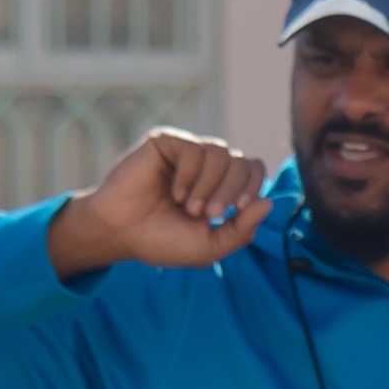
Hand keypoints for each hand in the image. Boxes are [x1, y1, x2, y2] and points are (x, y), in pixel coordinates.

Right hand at [41, 131, 265, 276]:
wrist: (119, 233)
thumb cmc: (160, 240)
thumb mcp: (209, 246)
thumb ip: (241, 230)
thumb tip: (269, 202)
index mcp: (220, 186)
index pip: (253, 170)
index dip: (252, 187)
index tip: (236, 210)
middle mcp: (207, 166)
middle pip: (242, 162)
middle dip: (230, 191)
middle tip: (207, 213)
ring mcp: (187, 151)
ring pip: (222, 153)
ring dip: (209, 185)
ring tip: (188, 206)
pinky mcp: (167, 142)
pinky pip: (195, 149)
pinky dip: (189, 175)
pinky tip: (174, 192)